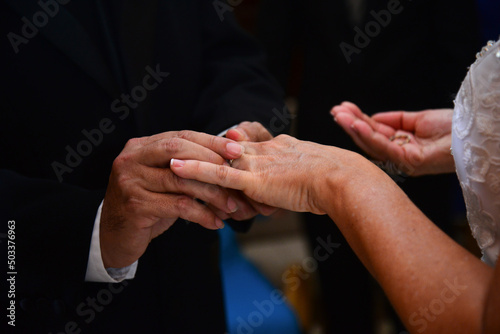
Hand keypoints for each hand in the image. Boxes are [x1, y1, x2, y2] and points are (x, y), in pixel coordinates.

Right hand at [100, 130, 241, 267]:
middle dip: (211, 161)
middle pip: (178, 150)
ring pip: (181, 181)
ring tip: (231, 206)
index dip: (210, 141)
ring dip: (212, 194)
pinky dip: (201, 214)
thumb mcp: (162, 181)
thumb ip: (183, 166)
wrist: (113, 237)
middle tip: (235, 176)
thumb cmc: (146, 206)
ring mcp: (130, 181)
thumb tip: (226, 158)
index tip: (237, 149)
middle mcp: (131, 159)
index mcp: (140, 147)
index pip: (180, 136)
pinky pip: (178, 206)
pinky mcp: (135, 205)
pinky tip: (215, 223)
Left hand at [170, 134, 379, 214]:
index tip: (210, 144)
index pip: (246, 144)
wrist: (342, 181)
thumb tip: (284, 190)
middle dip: (201, 151)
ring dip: (190, 158)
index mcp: (279, 147)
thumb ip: (295, 177)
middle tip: (173, 150)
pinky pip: (219, 174)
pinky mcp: (254, 179)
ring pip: (216, 158)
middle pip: (225, 148)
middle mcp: (264, 150)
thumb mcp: (312, 175)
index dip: (226, 145)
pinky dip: (196, 170)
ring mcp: (257, 163)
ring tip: (164, 156)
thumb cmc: (334, 181)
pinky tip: (175, 168)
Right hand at [331, 102, 454, 175]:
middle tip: (336, 111)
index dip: (359, 122)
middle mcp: (400, 156)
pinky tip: (357, 125)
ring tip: (340, 115)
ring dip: (355, 129)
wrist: (472, 132)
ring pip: (373, 144)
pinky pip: (384, 147)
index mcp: (402, 146)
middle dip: (351, 125)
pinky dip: (369, 135)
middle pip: (370, 140)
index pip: (375, 134)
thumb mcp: (416, 120)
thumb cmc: (452, 128)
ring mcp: (404, 160)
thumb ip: (394, 120)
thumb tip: (373, 118)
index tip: (344, 109)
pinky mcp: (409, 161)